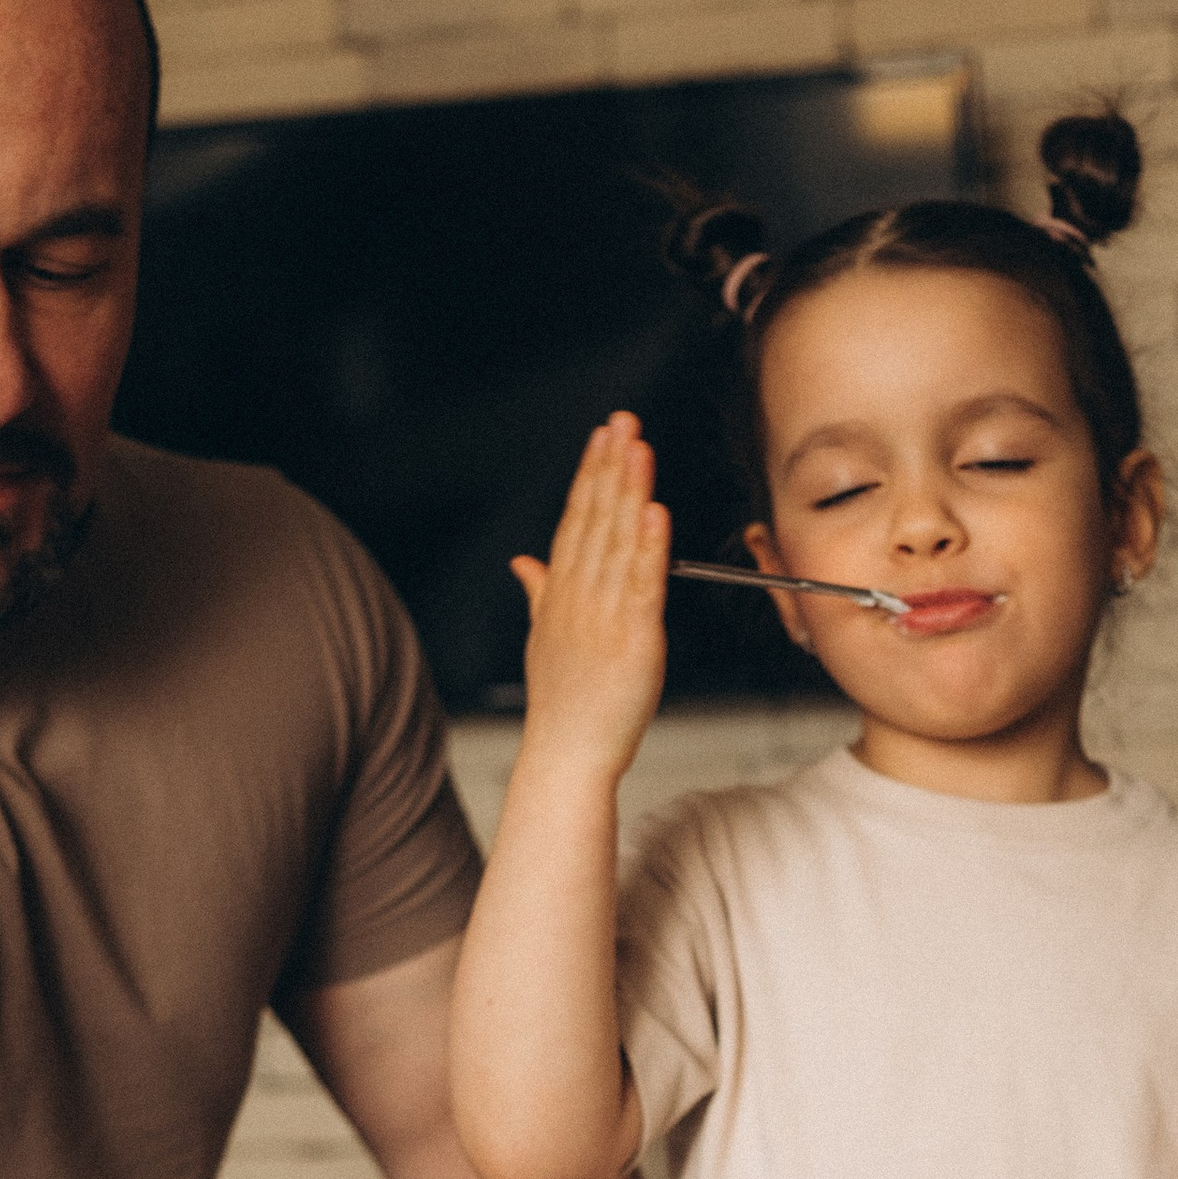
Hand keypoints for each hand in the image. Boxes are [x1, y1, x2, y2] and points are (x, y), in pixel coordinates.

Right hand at [510, 413, 670, 782]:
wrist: (566, 756)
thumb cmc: (563, 705)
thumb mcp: (542, 639)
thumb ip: (538, 593)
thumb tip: (522, 563)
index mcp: (559, 594)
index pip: (575, 520)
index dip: (590, 474)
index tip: (602, 436)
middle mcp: (577, 598)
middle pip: (594, 519)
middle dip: (609, 466)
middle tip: (622, 422)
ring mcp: (603, 616)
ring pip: (617, 542)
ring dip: (629, 491)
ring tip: (639, 449)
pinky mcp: (633, 639)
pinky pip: (642, 585)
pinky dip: (648, 547)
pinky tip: (655, 513)